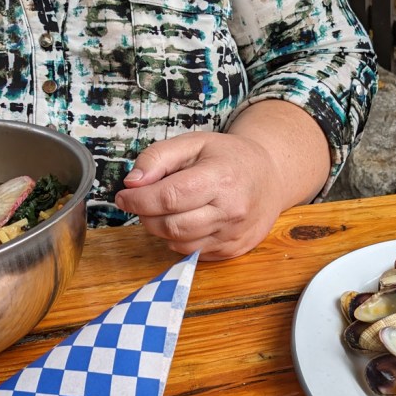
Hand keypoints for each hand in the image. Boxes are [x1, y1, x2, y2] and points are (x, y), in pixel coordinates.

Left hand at [114, 102, 330, 260]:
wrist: (271, 177)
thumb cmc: (230, 158)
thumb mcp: (195, 142)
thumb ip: (158, 157)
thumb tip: (132, 182)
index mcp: (221, 178)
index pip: (168, 197)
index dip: (138, 200)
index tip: (124, 196)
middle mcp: (230, 210)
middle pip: (171, 225)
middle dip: (146, 216)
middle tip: (142, 202)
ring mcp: (233, 234)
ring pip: (179, 243)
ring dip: (161, 229)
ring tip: (164, 210)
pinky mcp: (233, 249)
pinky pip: (193, 253)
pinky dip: (180, 239)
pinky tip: (186, 221)